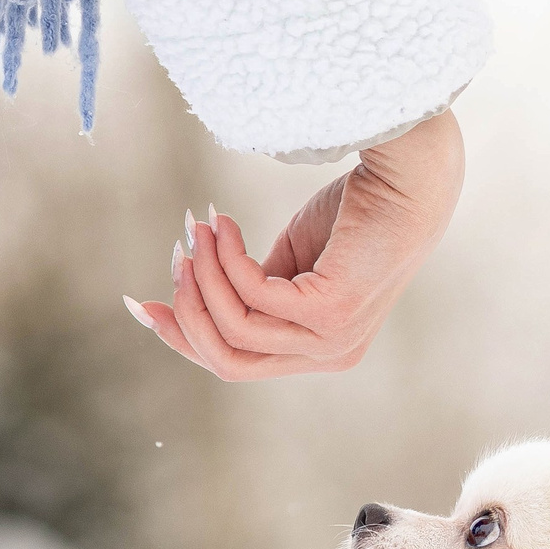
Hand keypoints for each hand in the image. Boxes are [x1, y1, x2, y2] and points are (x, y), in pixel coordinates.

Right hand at [124, 108, 466, 380]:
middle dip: (186, 312)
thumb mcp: (293, 261)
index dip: (184, 337)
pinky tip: (225, 224)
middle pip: (228, 363)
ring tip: (199, 229)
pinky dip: (227, 259)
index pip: (237, 364)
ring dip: (205, 276)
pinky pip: (253, 296)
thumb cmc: (353, 214)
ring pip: (235, 329)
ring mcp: (334, 341)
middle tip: (175, 256)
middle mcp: (331, 356)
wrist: (407, 184)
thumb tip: (198, 290)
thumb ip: (255, 288)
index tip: (143, 302)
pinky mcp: (333, 314)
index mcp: (321, 351)